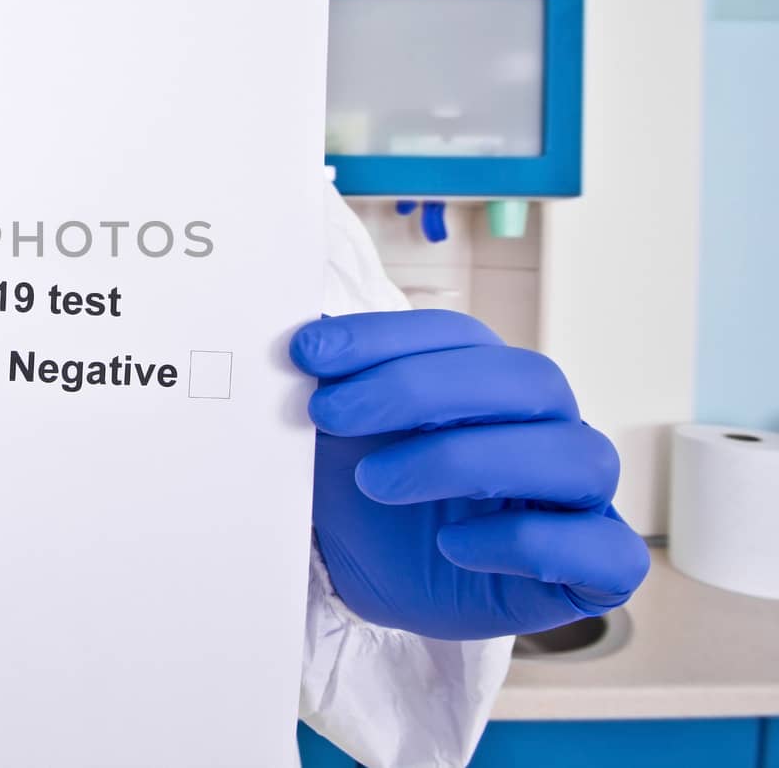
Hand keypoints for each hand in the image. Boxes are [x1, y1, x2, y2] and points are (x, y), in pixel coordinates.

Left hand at [291, 310, 649, 640]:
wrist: (360, 580)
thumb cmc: (360, 495)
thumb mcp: (333, 432)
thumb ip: (330, 375)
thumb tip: (297, 322)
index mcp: (494, 381)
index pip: (462, 337)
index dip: (386, 337)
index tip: (308, 354)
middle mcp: (547, 429)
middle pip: (529, 381)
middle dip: (420, 388)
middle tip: (330, 413)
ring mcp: (578, 500)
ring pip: (579, 456)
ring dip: (468, 460)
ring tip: (376, 483)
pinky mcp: (591, 572)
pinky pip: (605, 551)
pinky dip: (529, 542)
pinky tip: (453, 546)